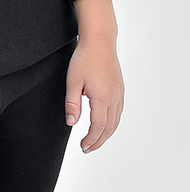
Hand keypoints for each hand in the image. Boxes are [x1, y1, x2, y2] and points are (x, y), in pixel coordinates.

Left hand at [67, 0, 123, 151]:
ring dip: (106, 133)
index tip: (83, 147)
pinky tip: (105, 125)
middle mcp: (114, 98)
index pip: (98, 126)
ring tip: (95, 140)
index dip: (91, 139)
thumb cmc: (84, 59)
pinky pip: (118, 111)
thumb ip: (72, 104)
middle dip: (99, 141)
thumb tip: (71, 123)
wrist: (100, 42)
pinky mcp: (120, 89)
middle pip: (109, 127)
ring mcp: (119, 93)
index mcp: (102, 98)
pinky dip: (112, 123)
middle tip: (87, 149)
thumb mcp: (72, 82)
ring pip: (116, 121)